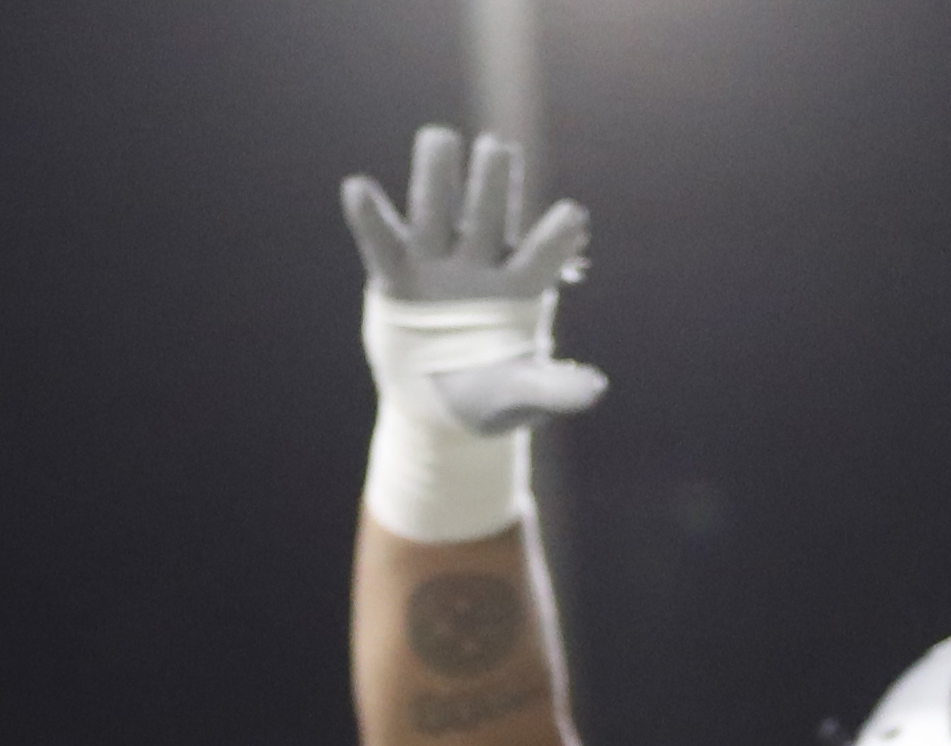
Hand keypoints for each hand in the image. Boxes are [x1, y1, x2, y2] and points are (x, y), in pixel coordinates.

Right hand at [343, 125, 606, 435]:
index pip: (541, 257)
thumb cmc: (488, 397)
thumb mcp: (520, 399)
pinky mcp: (397, 275)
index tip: (573, 216)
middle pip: (488, 216)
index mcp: (519, 289)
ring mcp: (437, 264)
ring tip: (438, 137)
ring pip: (437, 211)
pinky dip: (369, 218)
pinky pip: (382, 243)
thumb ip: (552, 391)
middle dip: (492, 184)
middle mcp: (480, 264)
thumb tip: (594, 390)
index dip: (555, 237)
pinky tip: (356, 186)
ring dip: (438, 175)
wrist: (438, 402)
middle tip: (496, 149)